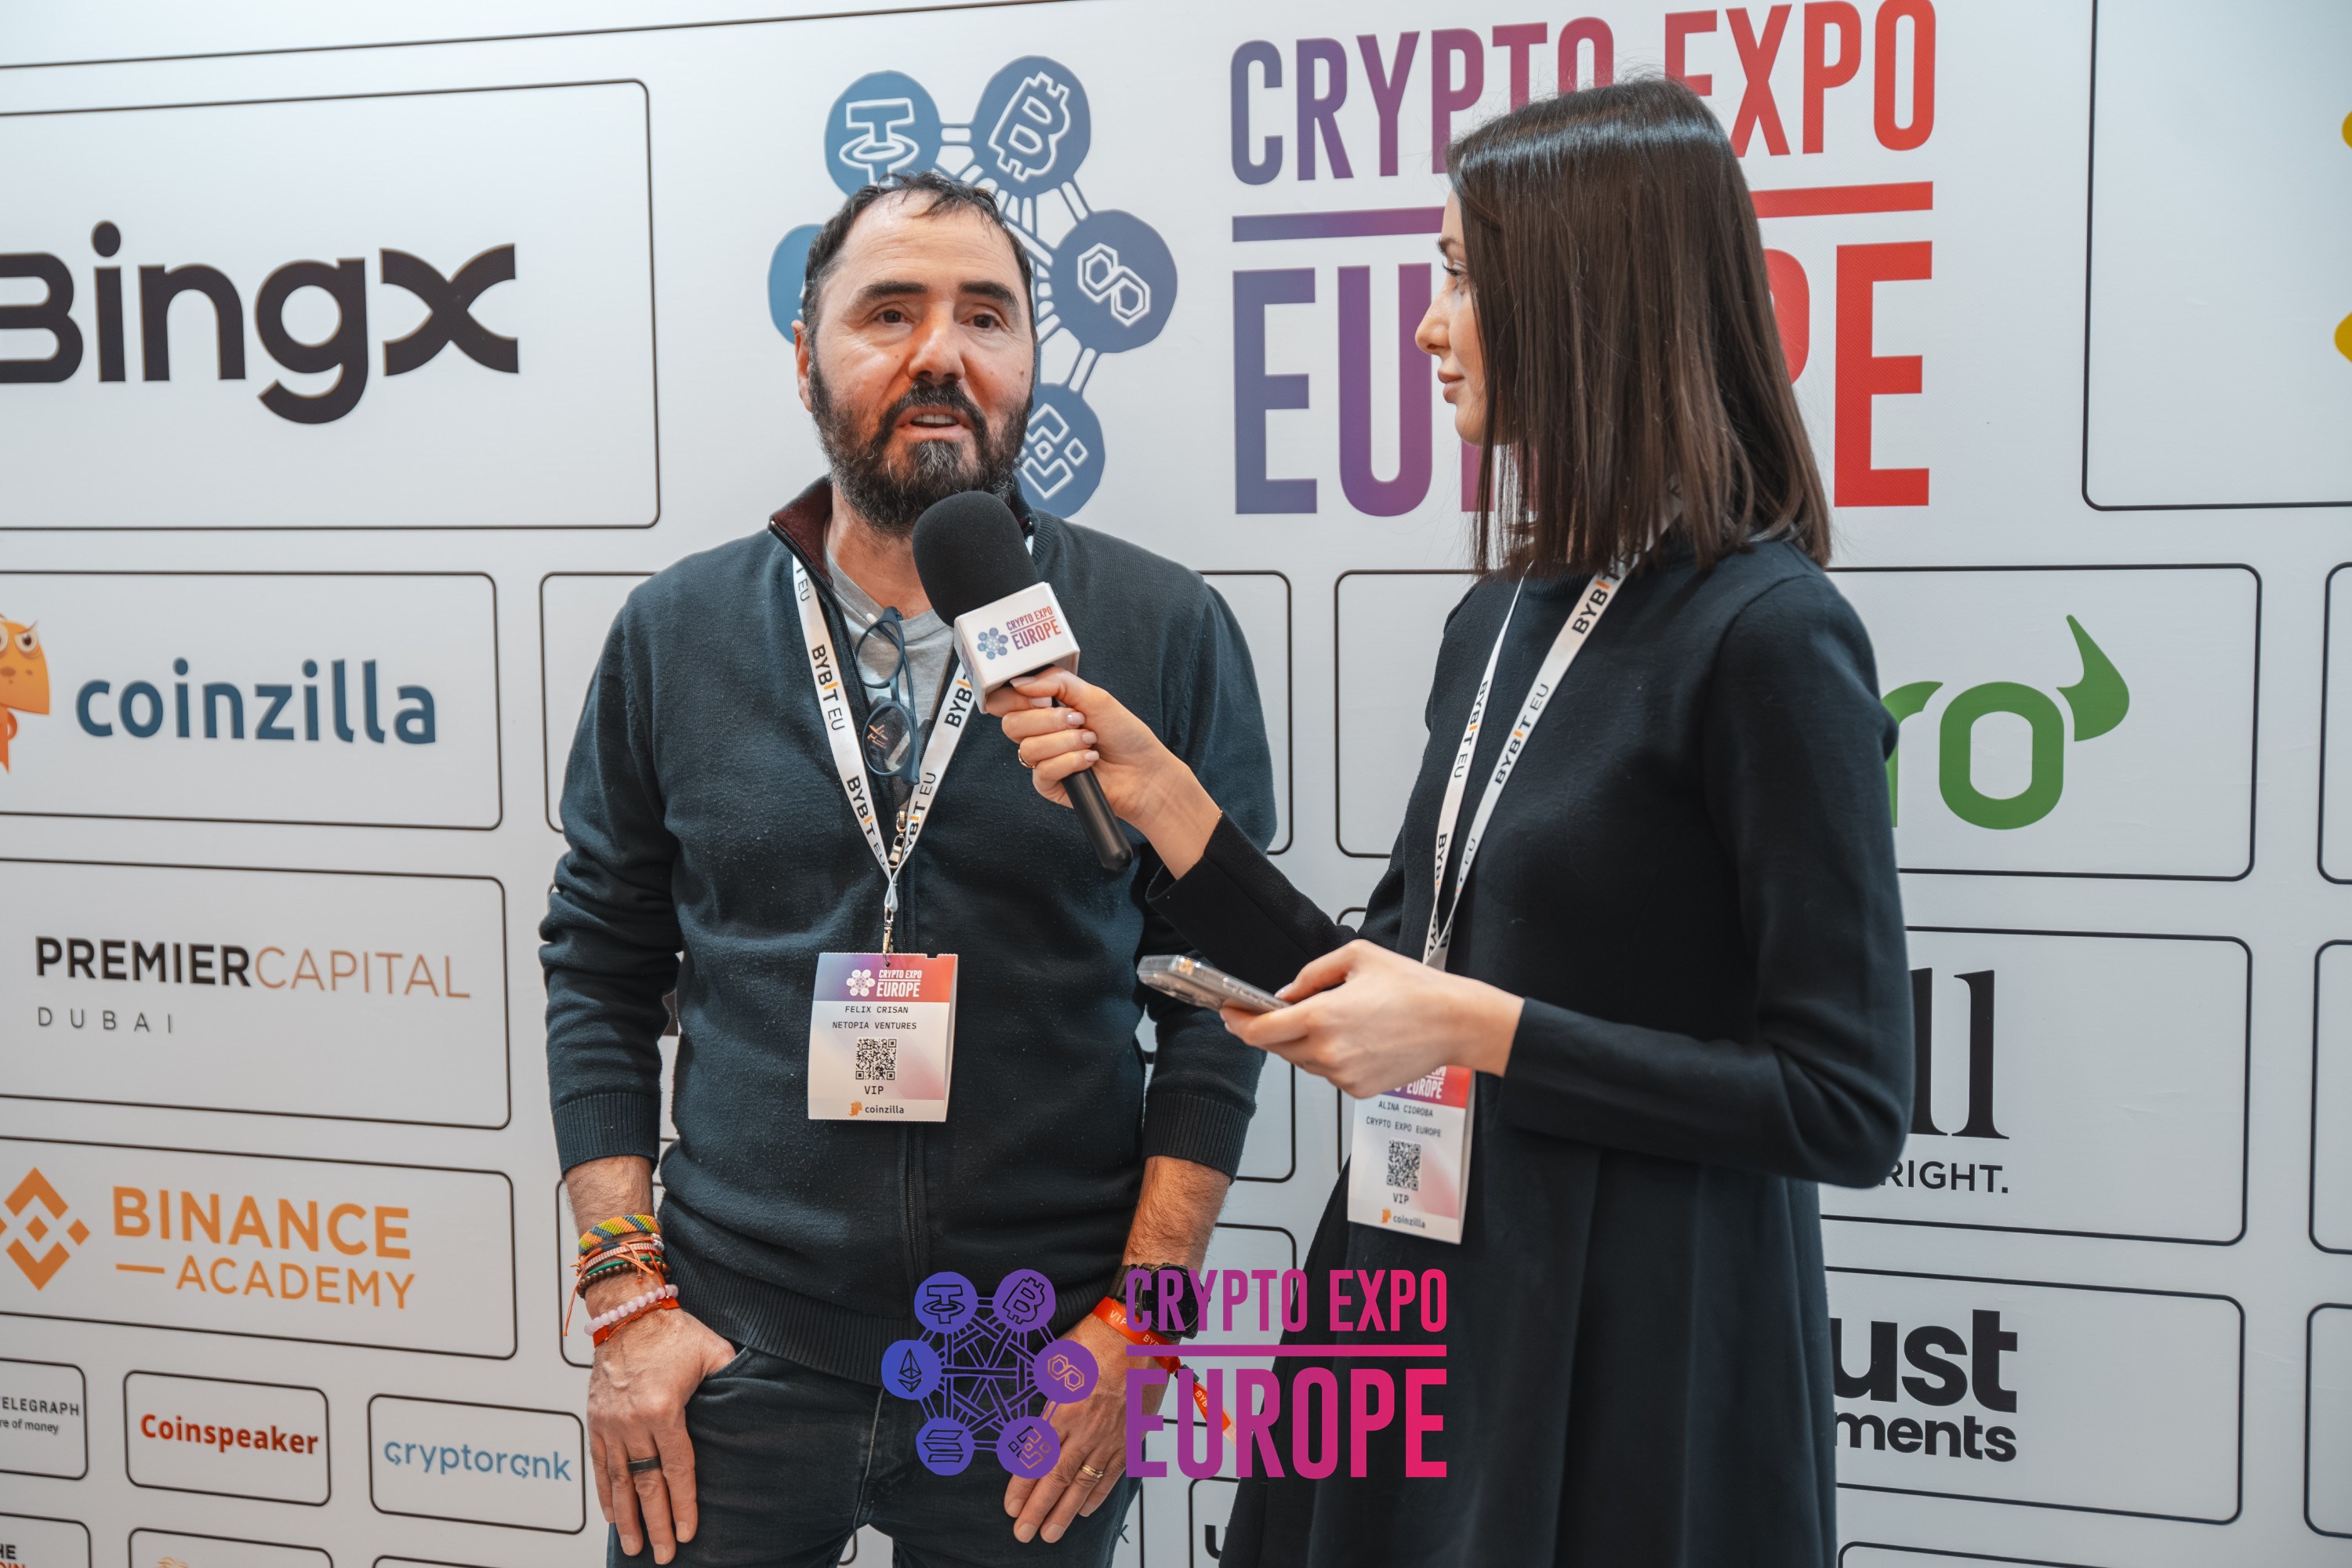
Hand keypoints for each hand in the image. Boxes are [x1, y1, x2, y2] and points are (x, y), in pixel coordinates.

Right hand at [587, 1292, 734, 1562]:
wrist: (626, 1310)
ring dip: (627, 1517)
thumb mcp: (713, 1351)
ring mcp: (610, 1423)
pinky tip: (612, 1515)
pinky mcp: (595, 1420)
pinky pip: (599, 1464)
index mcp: (664, 1408)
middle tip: (664, 1555)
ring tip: (635, 1547)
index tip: (689, 1533)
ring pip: (619, 1481)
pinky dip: (605, 1493)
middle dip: (657, 1523)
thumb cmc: (673, 1330)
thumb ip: (732, 1378)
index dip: (684, 1504)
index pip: (677, 1468)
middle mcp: (632, 1422)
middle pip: (647, 1484)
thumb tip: (759, 1398)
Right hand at [985, 669, 1220, 875]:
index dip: (1012, 698)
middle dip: (1048, 720)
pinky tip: (1089, 760)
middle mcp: (1040, 734)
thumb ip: (1057, 682)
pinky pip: (1043, 771)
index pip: (1006, 702)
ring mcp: (1043, 760)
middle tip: (1078, 720)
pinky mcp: (1049, 785)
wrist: (1144, 771)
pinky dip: (1070, 762)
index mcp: (1045, 710)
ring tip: (1090, 741)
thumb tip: (1021, 681)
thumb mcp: (1095, 697)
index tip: (1035, 698)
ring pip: (1029, 749)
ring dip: (1066, 742)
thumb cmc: (1124, 735)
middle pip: (1012, 725)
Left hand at [1004, 1312, 1158, 1543]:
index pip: (1037, 1459)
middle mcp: (1086, 1430)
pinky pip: (1112, 1475)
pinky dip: (1098, 1496)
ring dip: (1065, 1512)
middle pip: (1057, 1479)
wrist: (1140, 1332)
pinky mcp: (1130, 1438)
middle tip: (1023, 1533)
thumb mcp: (1057, 1361)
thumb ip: (1047, 1395)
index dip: (1022, 1486)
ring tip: (1050, 1534)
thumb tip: (1038, 1414)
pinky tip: (1084, 1511)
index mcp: (1063, 1409)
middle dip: (1038, 1510)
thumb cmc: (1096, 1339)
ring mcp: (1110, 1438)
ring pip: (1085, 1484)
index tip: (1011, 1507)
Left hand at [1220, 940, 1524, 1095]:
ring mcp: (1342, 1075)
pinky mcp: (1357, 1090)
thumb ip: (1312, 975)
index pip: (1260, 1030)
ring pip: (1301, 1062)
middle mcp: (1328, 1052)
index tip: (1229, 1012)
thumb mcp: (1356, 957)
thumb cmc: (1414, 988)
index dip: (1238, 1022)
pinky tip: (1350, 1038)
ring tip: (1326, 1020)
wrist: (1455, 1022)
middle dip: (1268, 1030)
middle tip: (1265, 1013)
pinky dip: (1327, 1057)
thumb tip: (1285, 994)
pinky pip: (1327, 1073)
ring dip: (1300, 1043)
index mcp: (1322, 1016)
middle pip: (1276, 1048)